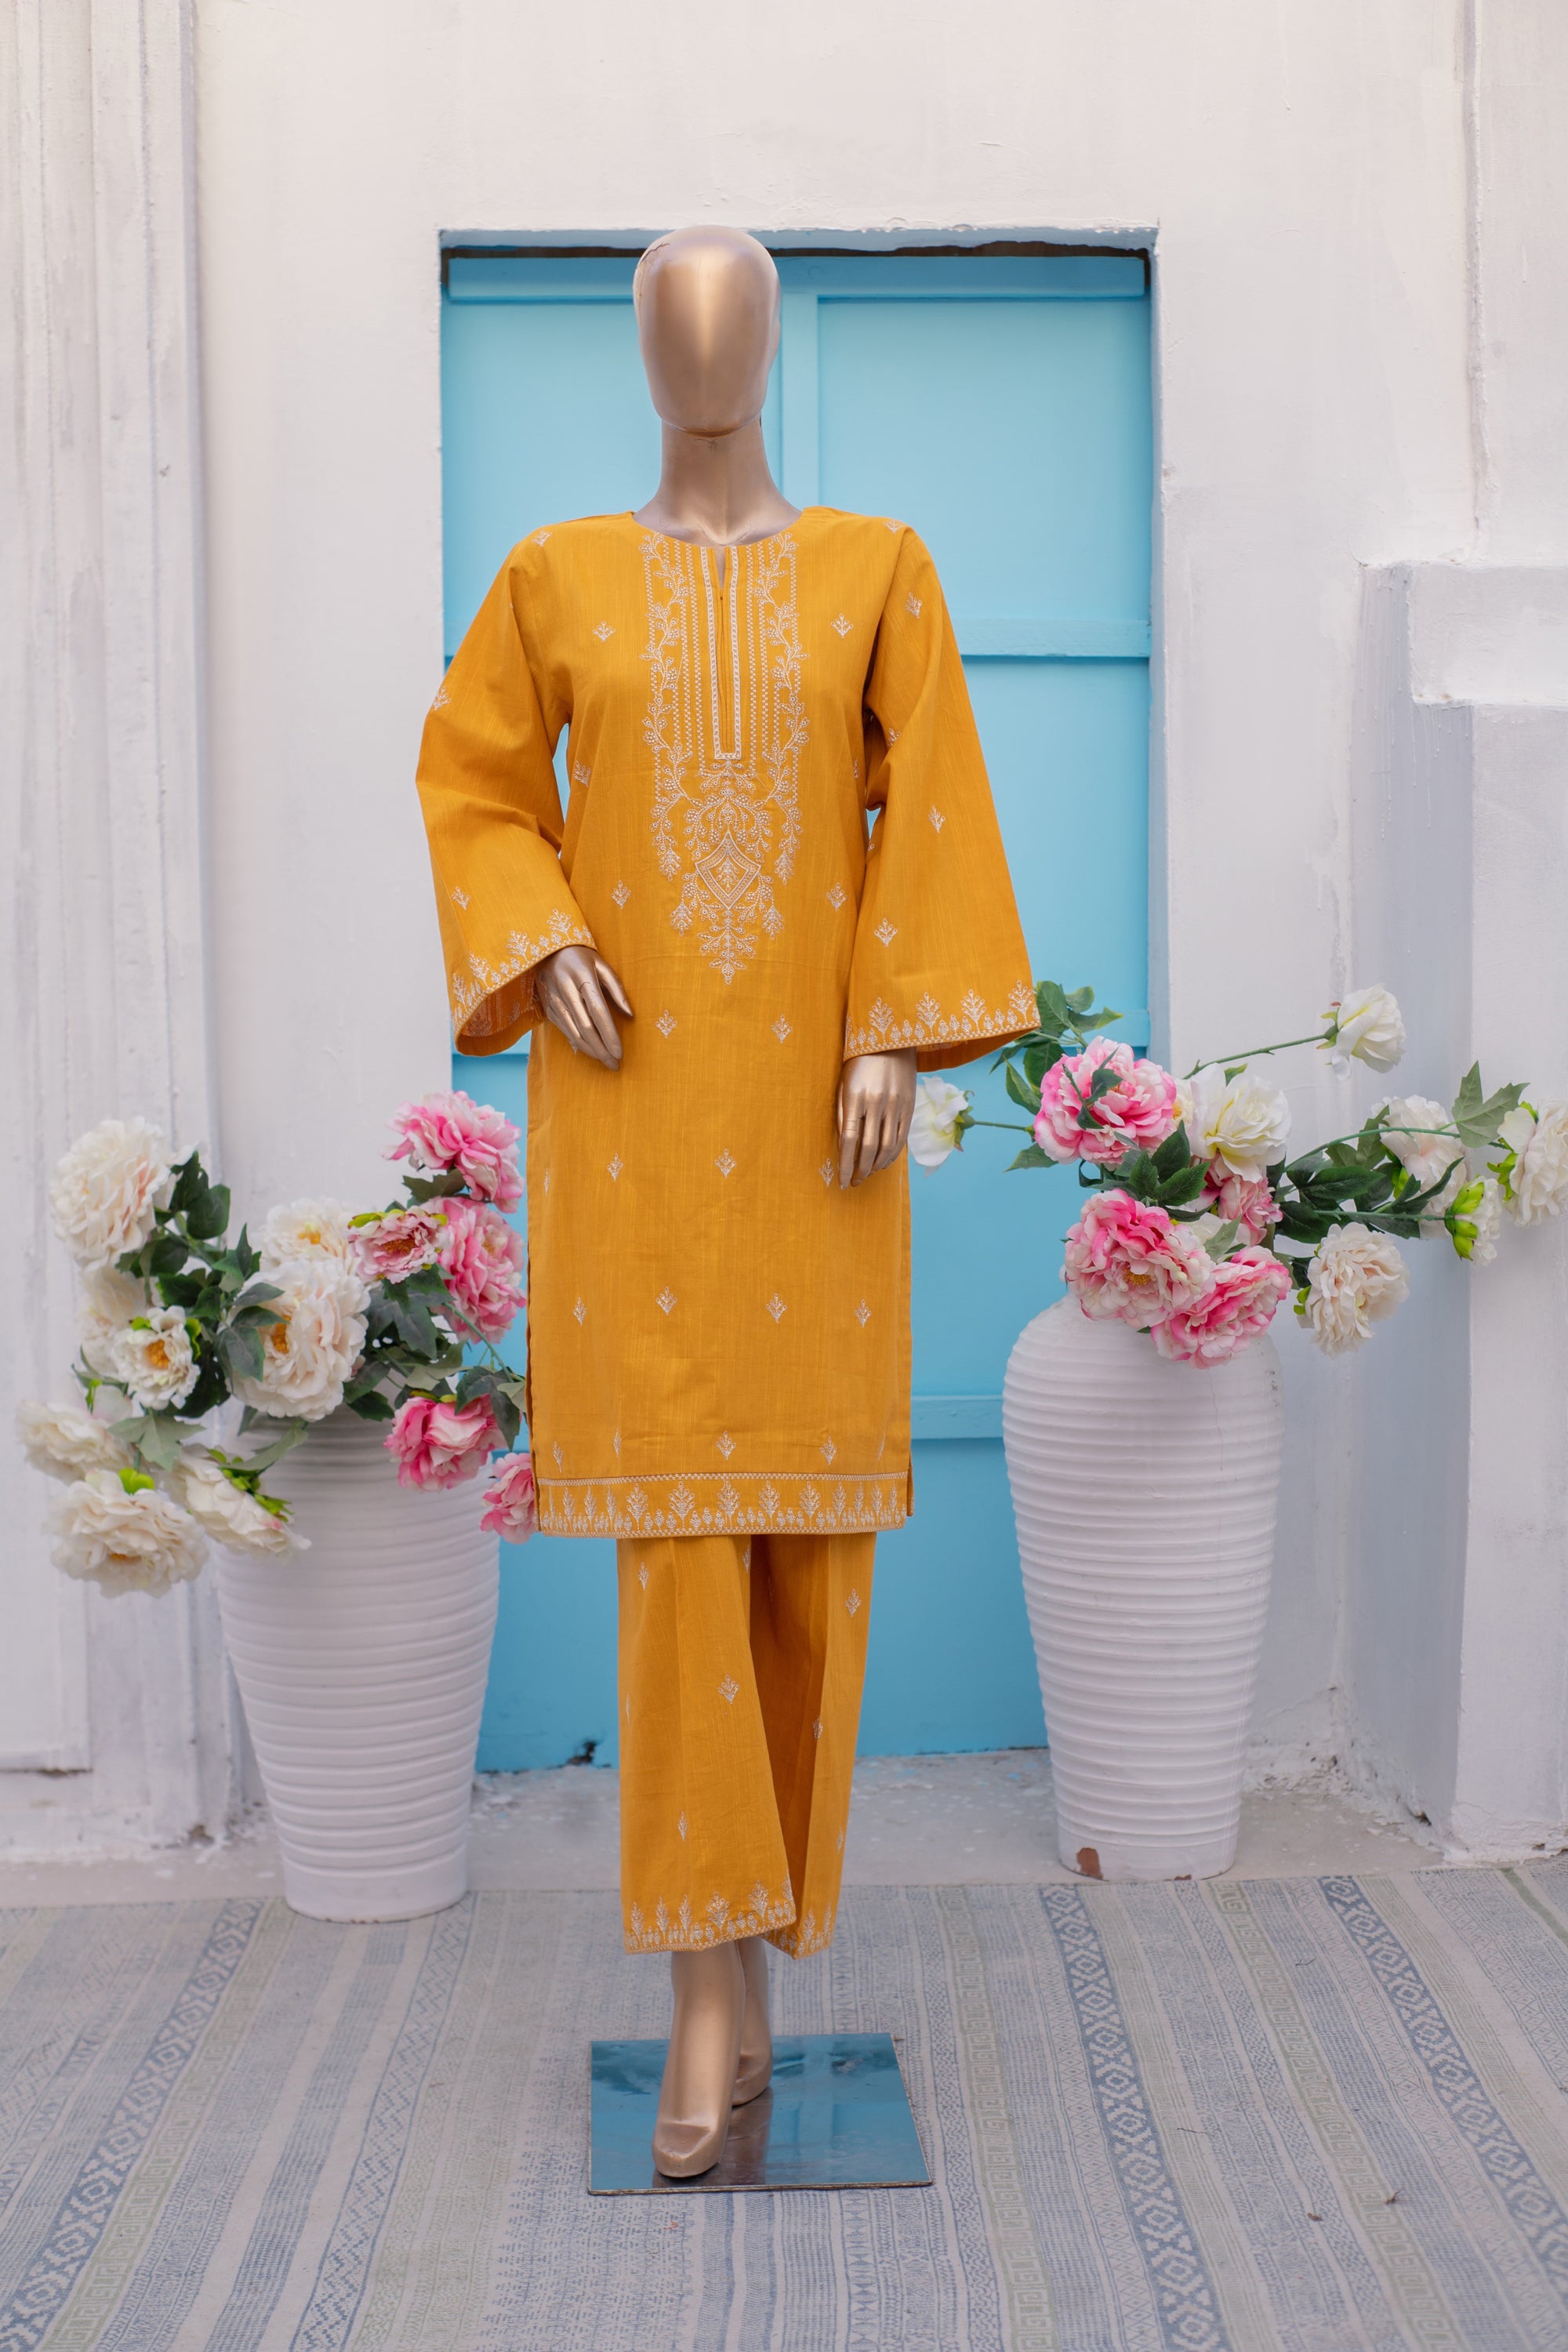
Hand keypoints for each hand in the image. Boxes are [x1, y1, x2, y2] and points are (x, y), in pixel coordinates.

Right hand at [535, 945, 632, 1067]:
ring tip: (605, 1061)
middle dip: (601, 1049)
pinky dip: (578, 1043)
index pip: (598, 1011)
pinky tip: (590, 1050)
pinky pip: (564, 1030)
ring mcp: (554, 1000)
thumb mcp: (601, 964)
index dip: (609, 1034)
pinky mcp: (548, 1007)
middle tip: (614, 1064)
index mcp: (583, 976)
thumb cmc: (580, 956)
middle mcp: (566, 990)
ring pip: (573, 1032)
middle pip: (586, 1027)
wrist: (546, 949)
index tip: (620, 1052)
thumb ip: (617, 988)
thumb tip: (630, 1014)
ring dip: (591, 1050)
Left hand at [837, 1049, 917, 1186]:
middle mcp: (876, 1103)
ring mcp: (895, 1105)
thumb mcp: (843, 1085)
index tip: (842, 1181)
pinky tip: (884, 1162)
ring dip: (876, 1166)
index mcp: (854, 1097)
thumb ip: (842, 1115)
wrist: (890, 1042)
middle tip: (855, 1182)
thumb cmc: (858, 1064)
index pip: (849, 1141)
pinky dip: (893, 1155)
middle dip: (861, 1170)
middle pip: (868, 1148)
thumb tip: (844, 1146)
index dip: (845, 1165)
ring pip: (887, 1146)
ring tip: (868, 1174)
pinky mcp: (909, 1106)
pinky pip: (901, 1138)